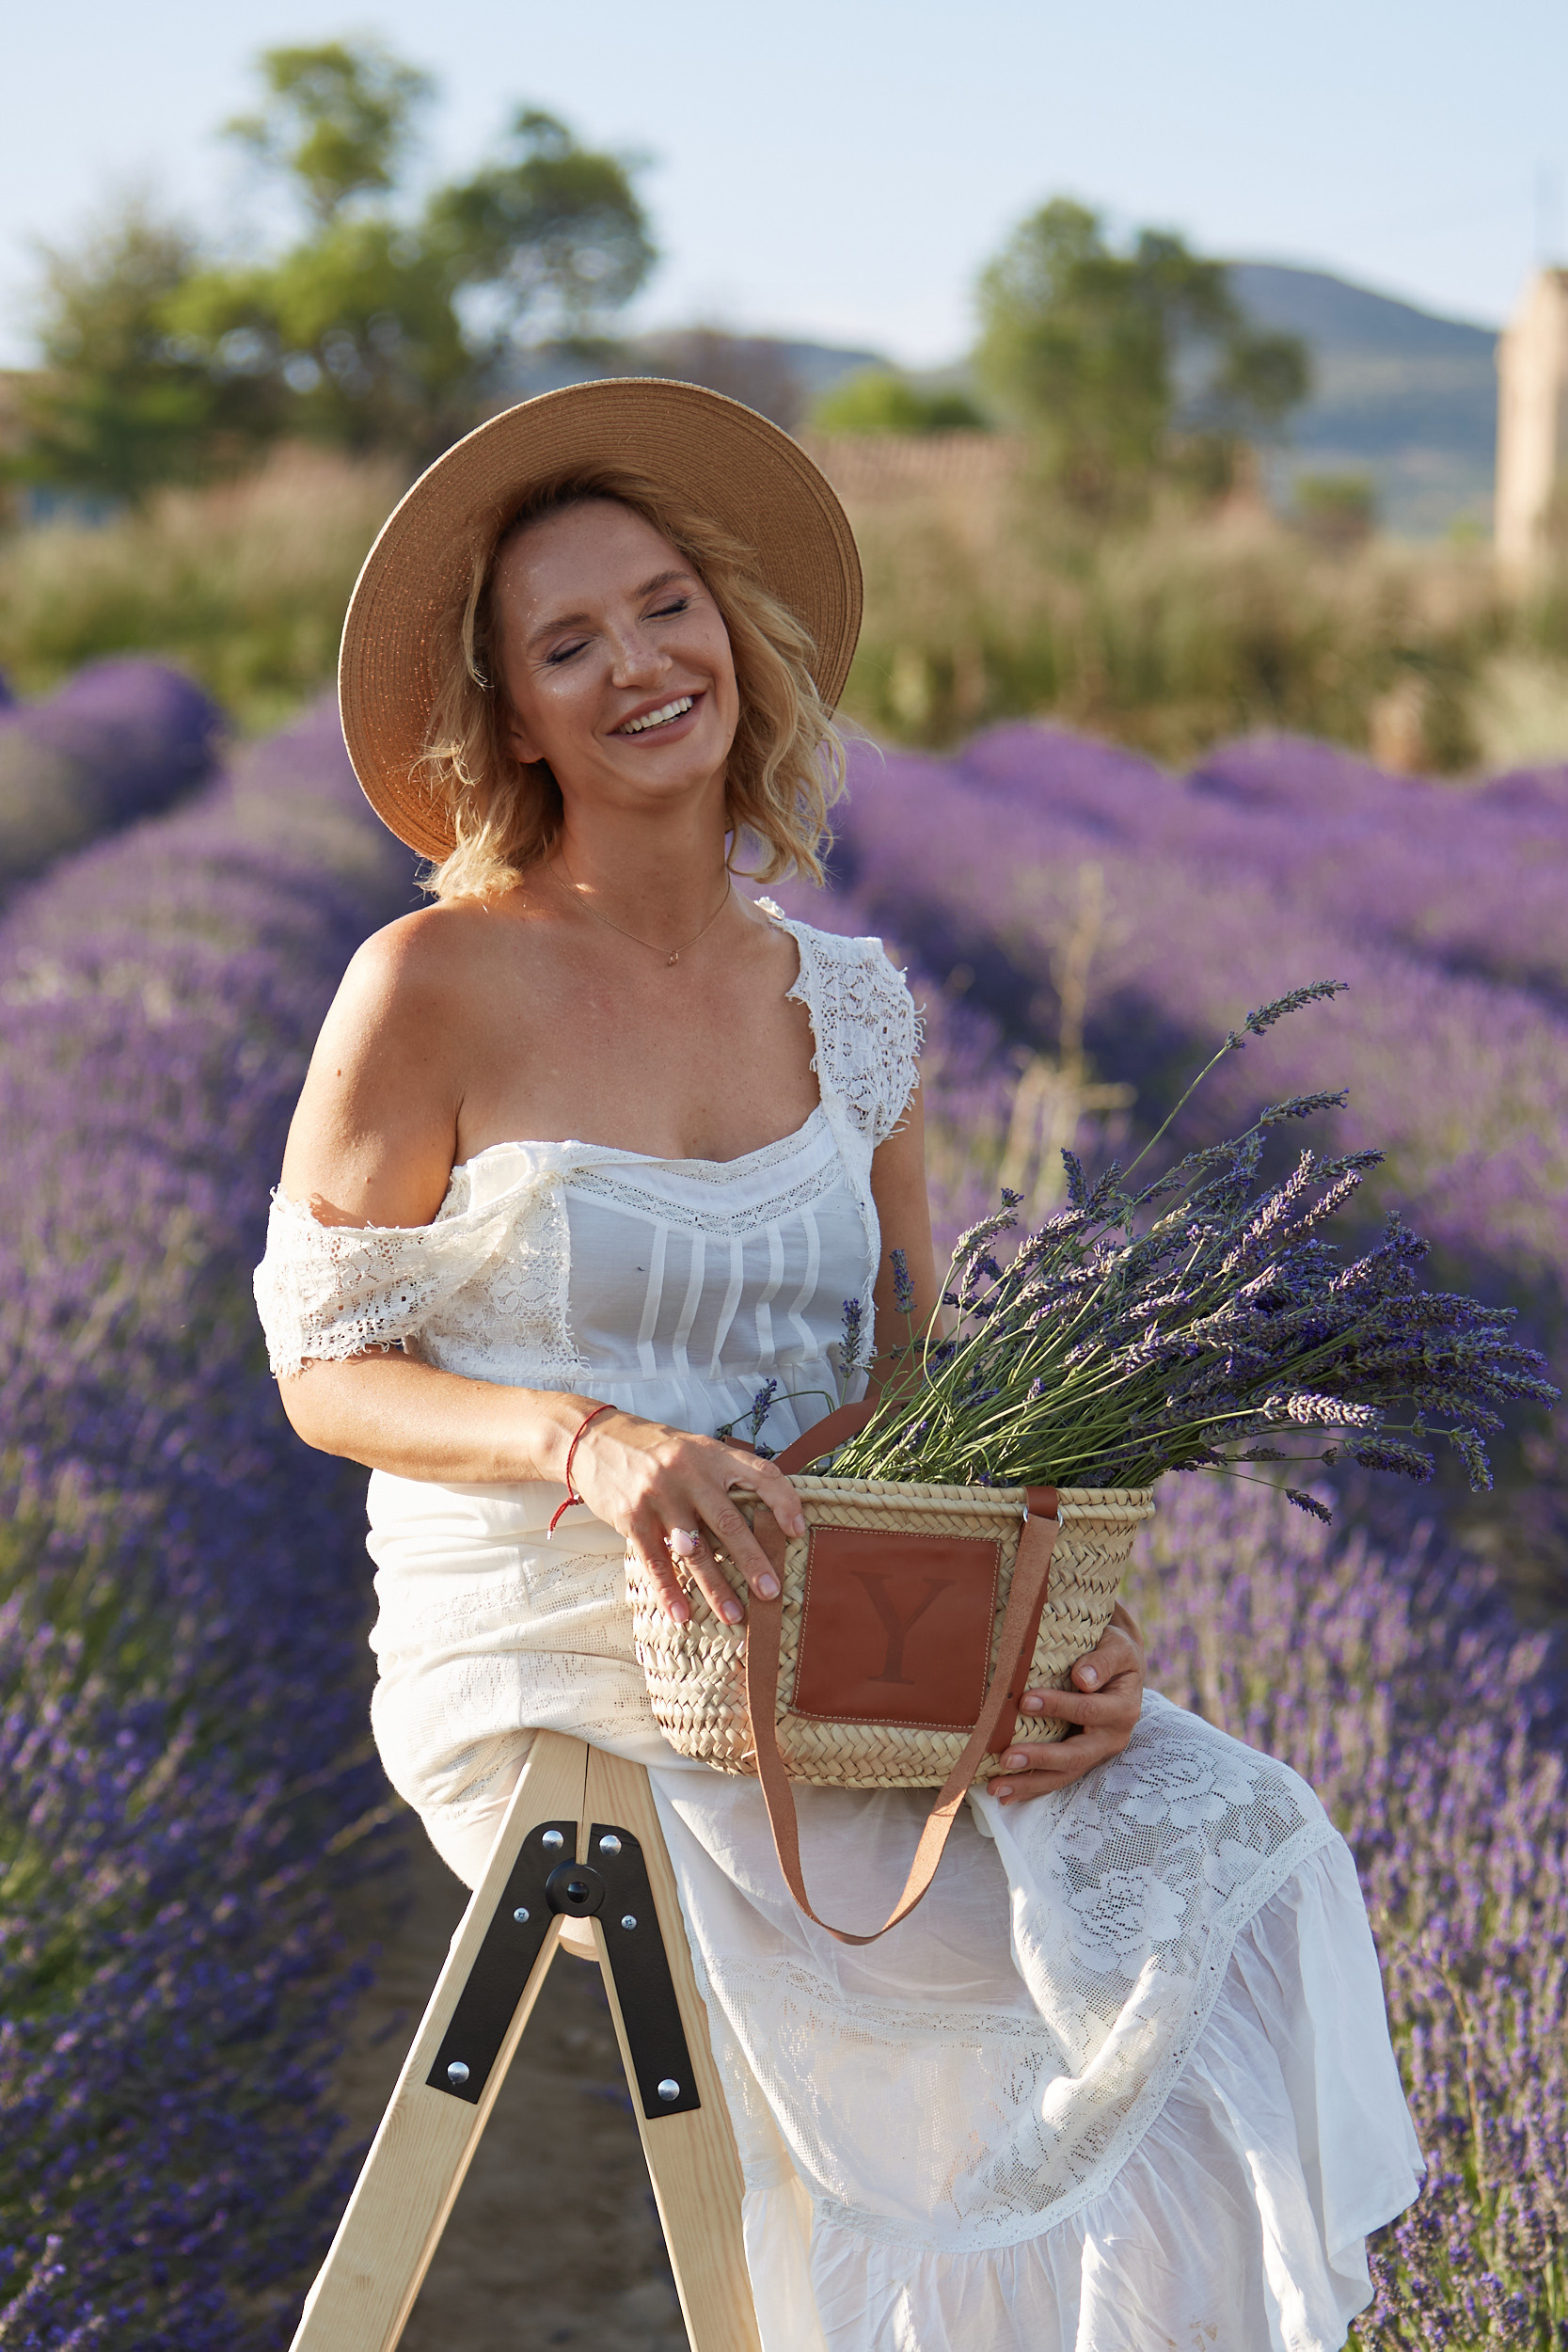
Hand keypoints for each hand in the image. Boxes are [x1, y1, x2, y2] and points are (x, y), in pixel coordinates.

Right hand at [568, 1409, 806, 1627]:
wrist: (594, 1439)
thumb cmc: (654, 1449)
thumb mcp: (694, 1449)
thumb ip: (724, 1474)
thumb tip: (764, 1512)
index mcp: (712, 1454)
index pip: (761, 1474)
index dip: (784, 1502)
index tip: (798, 1531)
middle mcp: (689, 1473)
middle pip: (729, 1521)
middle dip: (753, 1560)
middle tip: (772, 1592)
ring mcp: (659, 1496)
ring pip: (694, 1549)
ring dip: (715, 1587)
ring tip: (734, 1616)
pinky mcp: (632, 1517)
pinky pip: (655, 1560)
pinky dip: (669, 1591)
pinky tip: (681, 1615)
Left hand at [988, 1604, 1145, 1806]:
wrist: (1121, 1667)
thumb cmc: (1113, 1652)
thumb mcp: (1116, 1647)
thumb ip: (1102, 1661)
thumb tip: (1083, 1679)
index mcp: (1122, 1709)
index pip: (1088, 1710)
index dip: (1057, 1706)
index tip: (1024, 1701)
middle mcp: (1112, 1738)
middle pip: (1075, 1755)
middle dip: (1039, 1759)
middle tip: (1006, 1758)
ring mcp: (1096, 1754)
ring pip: (1064, 1775)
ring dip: (1029, 1783)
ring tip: (996, 1789)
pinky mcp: (1081, 1761)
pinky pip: (1056, 1777)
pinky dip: (1031, 1787)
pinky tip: (1005, 1796)